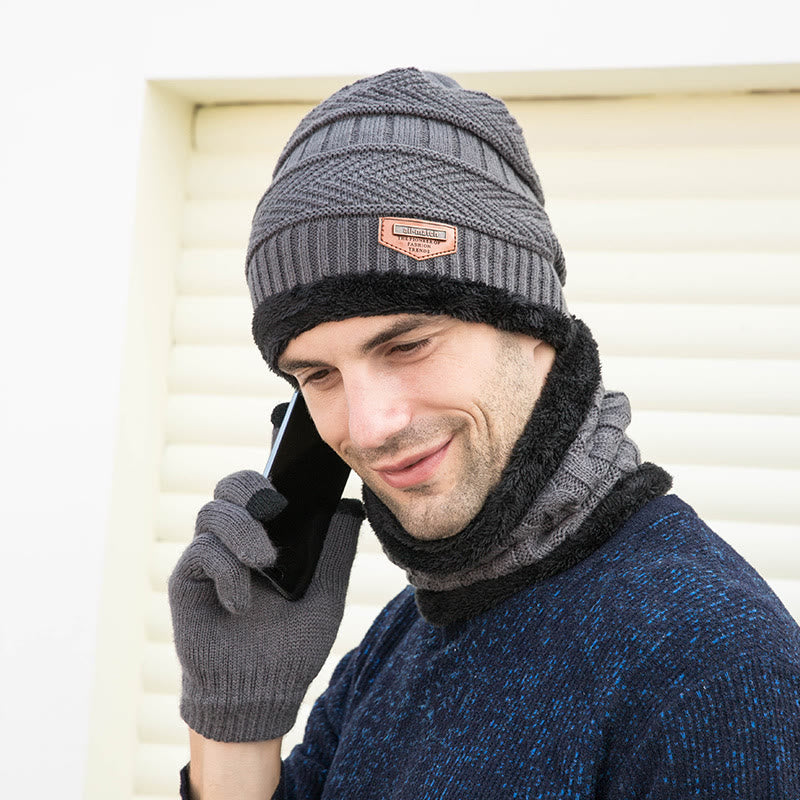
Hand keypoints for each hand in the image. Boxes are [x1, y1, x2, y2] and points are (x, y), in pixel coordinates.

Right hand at [168, 470, 363, 741]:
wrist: (262, 693)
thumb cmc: (292, 644)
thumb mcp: (327, 594)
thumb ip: (336, 550)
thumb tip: (351, 506)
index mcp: (264, 535)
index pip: (258, 487)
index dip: (270, 477)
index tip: (290, 486)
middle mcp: (232, 540)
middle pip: (228, 486)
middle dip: (250, 488)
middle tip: (274, 508)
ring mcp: (208, 559)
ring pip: (212, 513)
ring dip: (241, 530)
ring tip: (265, 561)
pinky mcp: (188, 582)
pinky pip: (201, 554)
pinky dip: (226, 571)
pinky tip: (242, 602)